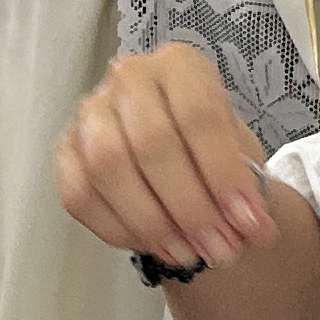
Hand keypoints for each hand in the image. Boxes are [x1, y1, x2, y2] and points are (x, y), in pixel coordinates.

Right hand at [56, 43, 273, 270]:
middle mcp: (128, 78)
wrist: (181, 155)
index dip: (223, 174)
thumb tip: (253, 230)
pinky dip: (119, 230)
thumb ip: (245, 188)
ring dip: (153, 223)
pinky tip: (153, 246)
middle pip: (151, 143)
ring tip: (189, 254)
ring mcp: (90, 112)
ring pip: (109, 168)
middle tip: (219, 248)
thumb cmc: (213, 150)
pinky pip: (80, 195)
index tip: (249, 223)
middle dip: (190, 207)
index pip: (198, 115)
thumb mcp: (240, 155)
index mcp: (178, 65)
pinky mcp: (66, 151)